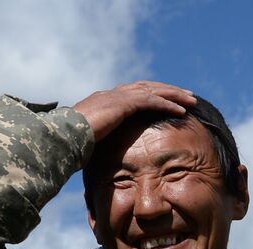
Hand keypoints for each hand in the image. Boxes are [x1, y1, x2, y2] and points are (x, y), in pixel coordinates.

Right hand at [72, 81, 197, 142]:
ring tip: (191, 100)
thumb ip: (99, 142)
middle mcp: (111, 95)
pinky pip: (152, 101)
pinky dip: (168, 104)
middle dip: (167, 90)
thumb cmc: (69, 145)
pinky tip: (182, 110)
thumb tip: (100, 158)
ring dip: (174, 94)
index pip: (132, 93)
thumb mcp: (88, 141)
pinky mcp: (123, 104)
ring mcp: (116, 97)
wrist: (60, 137)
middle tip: (186, 95)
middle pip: (146, 87)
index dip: (151, 95)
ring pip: (153, 90)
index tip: (166, 99)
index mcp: (103, 102)